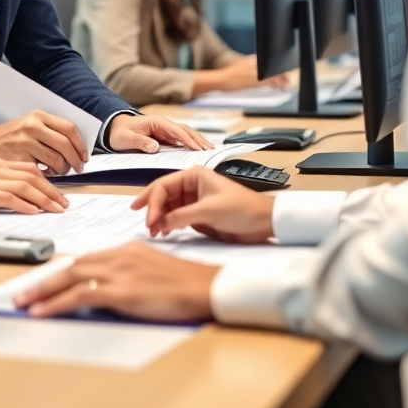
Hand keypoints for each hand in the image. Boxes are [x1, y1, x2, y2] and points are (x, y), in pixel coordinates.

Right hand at [0, 111, 87, 173]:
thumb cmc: (10, 137)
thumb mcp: (29, 126)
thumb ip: (50, 132)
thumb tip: (76, 147)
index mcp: (37, 116)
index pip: (68, 128)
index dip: (80, 144)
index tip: (84, 156)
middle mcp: (31, 128)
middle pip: (64, 145)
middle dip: (75, 160)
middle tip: (78, 169)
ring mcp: (23, 144)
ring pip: (55, 161)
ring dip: (62, 171)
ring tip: (60, 175)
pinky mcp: (16, 160)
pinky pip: (40, 173)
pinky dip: (47, 179)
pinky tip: (46, 180)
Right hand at [0, 158, 68, 214]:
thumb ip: (2, 183)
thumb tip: (26, 198)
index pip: (29, 169)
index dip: (47, 181)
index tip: (58, 194)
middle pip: (32, 176)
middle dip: (51, 191)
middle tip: (63, 204)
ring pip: (25, 186)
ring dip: (44, 199)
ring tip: (56, 209)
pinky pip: (9, 197)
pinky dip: (24, 204)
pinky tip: (34, 212)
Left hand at [14, 243, 215, 322]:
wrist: (205, 287)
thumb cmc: (185, 284)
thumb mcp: (151, 270)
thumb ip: (127, 273)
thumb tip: (107, 289)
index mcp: (125, 249)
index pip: (85, 258)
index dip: (61, 271)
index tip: (45, 281)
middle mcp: (118, 255)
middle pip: (72, 265)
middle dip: (44, 279)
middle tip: (22, 292)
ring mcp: (119, 271)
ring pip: (70, 277)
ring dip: (42, 291)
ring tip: (23, 302)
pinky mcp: (122, 291)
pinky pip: (80, 295)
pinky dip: (56, 303)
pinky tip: (42, 311)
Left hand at [107, 114, 212, 152]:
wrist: (113, 128)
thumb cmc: (119, 133)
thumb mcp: (126, 138)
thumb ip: (140, 142)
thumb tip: (156, 148)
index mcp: (156, 122)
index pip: (176, 130)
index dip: (188, 139)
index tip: (198, 148)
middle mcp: (163, 124)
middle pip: (185, 130)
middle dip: (198, 140)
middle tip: (210, 151)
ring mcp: (165, 129)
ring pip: (186, 133)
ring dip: (197, 140)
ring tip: (209, 149)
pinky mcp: (165, 135)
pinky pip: (181, 139)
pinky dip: (191, 143)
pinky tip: (199, 149)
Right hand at [131, 166, 274, 242]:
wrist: (263, 223)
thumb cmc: (242, 209)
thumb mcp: (210, 211)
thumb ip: (182, 216)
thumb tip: (160, 223)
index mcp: (194, 175)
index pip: (164, 185)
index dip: (153, 202)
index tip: (149, 219)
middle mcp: (191, 186)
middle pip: (163, 195)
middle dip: (152, 208)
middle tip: (143, 223)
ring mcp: (194, 201)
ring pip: (168, 207)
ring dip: (159, 218)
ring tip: (154, 231)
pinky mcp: (198, 215)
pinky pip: (176, 218)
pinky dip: (168, 224)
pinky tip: (164, 231)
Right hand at [198, 55, 288, 93]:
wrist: (221, 79)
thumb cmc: (229, 75)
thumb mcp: (241, 65)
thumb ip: (252, 66)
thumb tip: (261, 70)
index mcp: (252, 59)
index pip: (269, 62)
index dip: (277, 68)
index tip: (282, 72)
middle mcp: (255, 64)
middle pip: (272, 68)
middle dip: (281, 74)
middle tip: (286, 79)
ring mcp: (255, 73)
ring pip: (272, 76)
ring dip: (281, 81)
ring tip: (285, 85)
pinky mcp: (254, 81)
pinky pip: (268, 83)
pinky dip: (275, 85)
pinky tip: (279, 88)